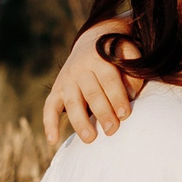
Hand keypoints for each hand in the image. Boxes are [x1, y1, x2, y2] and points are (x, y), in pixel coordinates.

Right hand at [40, 19, 142, 144]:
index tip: (124, 114)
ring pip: (72, 103)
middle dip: (102, 112)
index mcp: (99, 58)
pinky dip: (49, 123)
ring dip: (80, 122)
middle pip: (91, 93)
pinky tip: (52, 140)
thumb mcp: (127, 53)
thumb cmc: (115, 55)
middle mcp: (80, 68)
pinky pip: (50, 107)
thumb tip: (131, 95)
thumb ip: (131, 73)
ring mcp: (67, 79)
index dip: (116, 97)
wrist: (91, 41)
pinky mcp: (57, 90)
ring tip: (90, 139)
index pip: (109, 79)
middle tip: (111, 130)